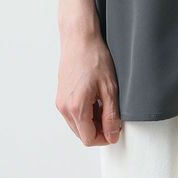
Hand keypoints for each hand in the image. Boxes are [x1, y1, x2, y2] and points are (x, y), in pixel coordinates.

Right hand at [55, 29, 122, 145]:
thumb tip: (113, 135)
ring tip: (104, 102)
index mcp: (76, 108)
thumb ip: (111, 115)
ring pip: (77, 124)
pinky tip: (95, 97)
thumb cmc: (94, 57)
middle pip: (82, 133)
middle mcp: (65, 108)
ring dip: (92, 121)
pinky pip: (73, 113)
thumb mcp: (109, 88)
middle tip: (113, 115)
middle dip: (99, 130)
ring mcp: (61, 101)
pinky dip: (85, 112)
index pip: (89, 139)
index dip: (105, 138)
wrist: (79, 38)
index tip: (116, 130)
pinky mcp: (61, 95)